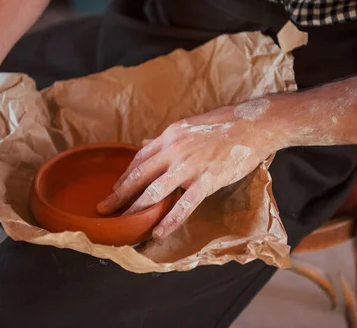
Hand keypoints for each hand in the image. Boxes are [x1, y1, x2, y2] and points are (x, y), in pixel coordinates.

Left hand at [97, 100, 278, 238]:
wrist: (253, 125)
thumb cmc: (224, 124)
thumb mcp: (189, 125)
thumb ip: (167, 139)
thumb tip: (145, 143)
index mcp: (170, 136)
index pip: (140, 158)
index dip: (125, 176)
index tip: (116, 189)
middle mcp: (174, 150)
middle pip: (140, 175)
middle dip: (120, 194)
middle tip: (104, 209)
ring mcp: (190, 166)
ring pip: (155, 191)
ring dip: (136, 208)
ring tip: (123, 223)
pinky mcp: (207, 180)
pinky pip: (184, 204)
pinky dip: (169, 220)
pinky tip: (158, 232)